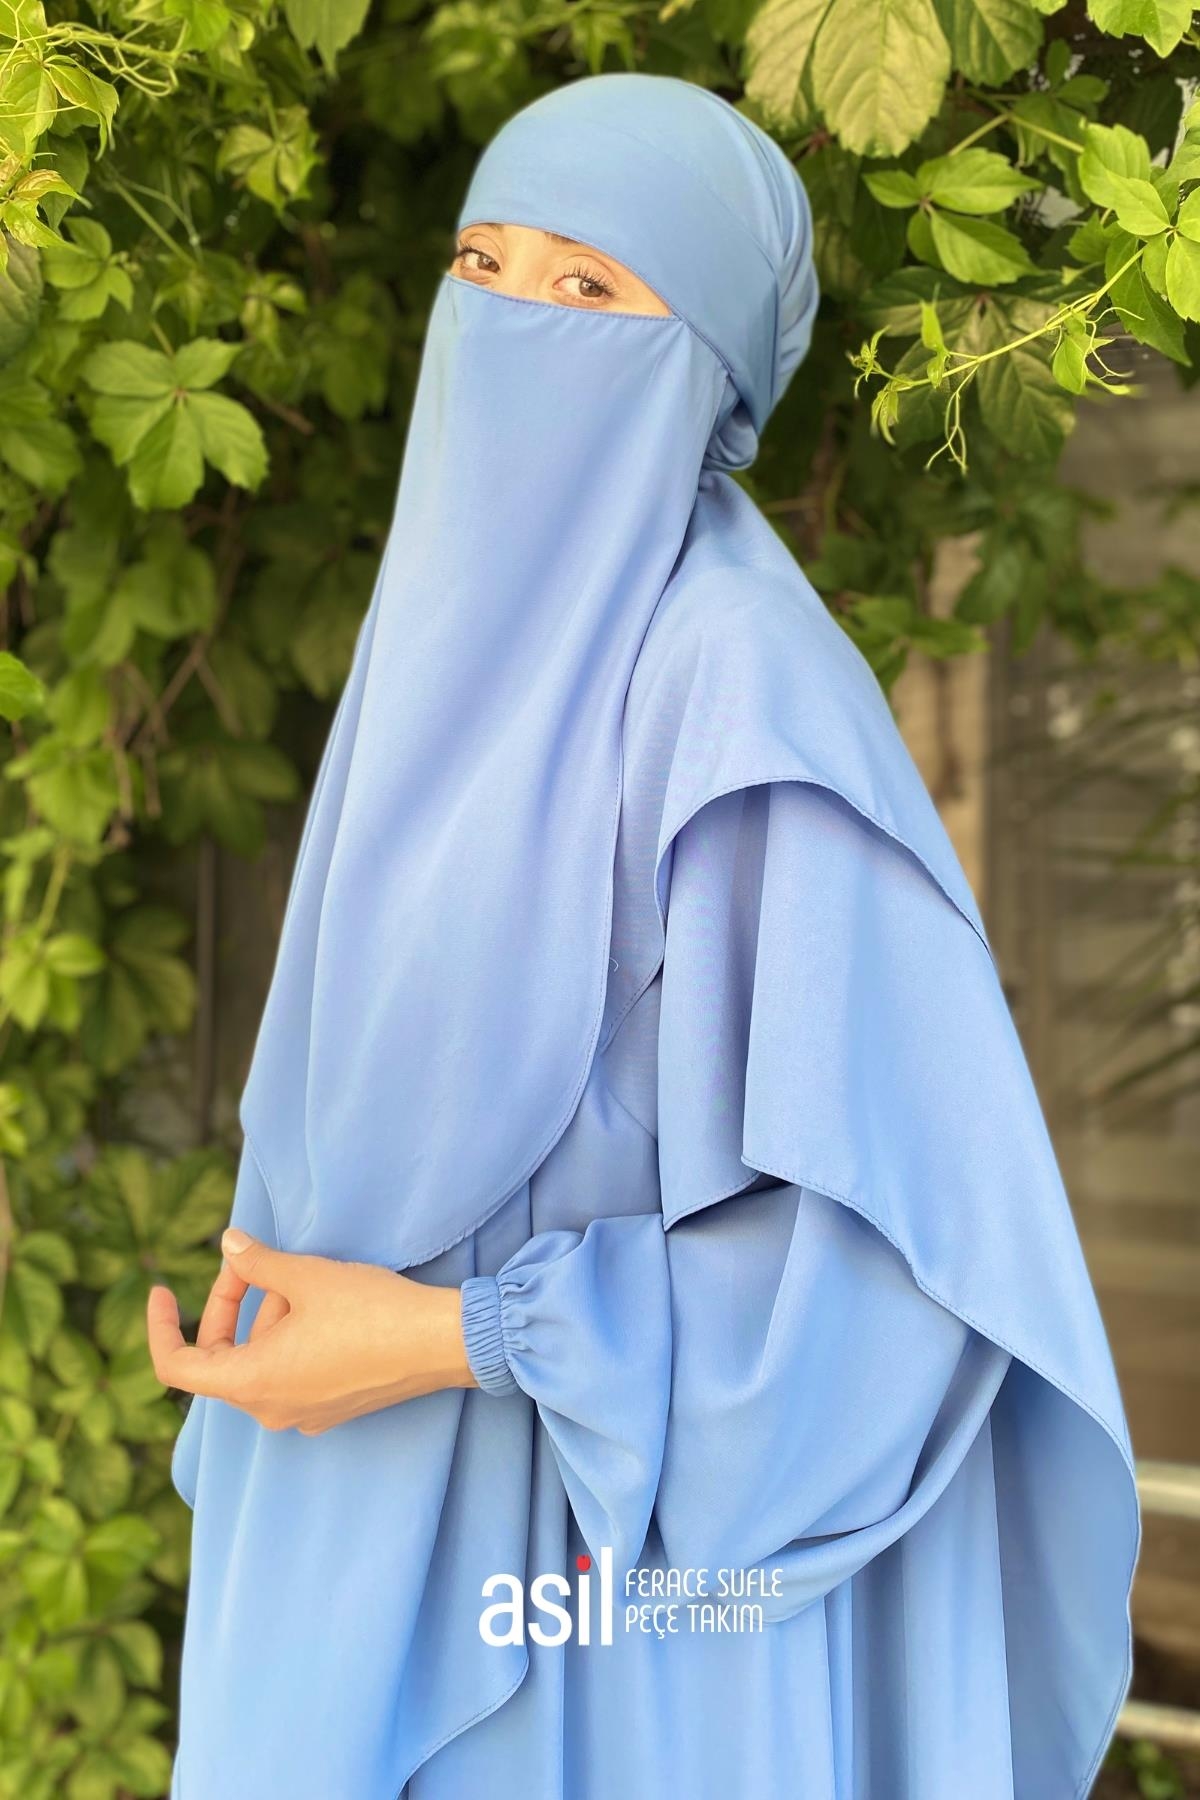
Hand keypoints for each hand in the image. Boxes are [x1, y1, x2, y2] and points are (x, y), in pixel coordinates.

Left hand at [147, 1227, 478, 1434]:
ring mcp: (303, 1413)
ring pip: (261, 1361)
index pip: (176, 1366)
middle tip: (251, 1261)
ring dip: (268, 1317)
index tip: (161, 1289)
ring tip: (304, 1278)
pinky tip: (323, 1303)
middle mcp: (271, 1408)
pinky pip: (290, 1372)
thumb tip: (228, 1246)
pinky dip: (291, 1336)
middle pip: (222, 1357)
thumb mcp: (306, 1276)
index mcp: (253, 1382)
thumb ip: (256, 1263)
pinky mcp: (332, 1407)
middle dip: (230, 1304)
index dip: (159, 1326)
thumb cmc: (371, 1310)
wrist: (442, 1342)